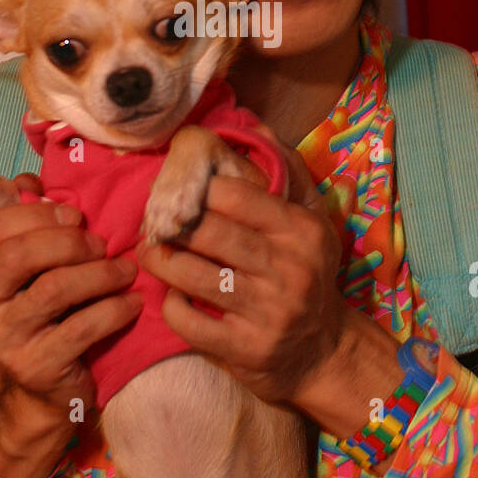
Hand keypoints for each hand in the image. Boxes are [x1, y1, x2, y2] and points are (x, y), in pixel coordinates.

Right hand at [0, 173, 142, 422]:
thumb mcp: (30, 265)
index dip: (37, 214)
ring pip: (53, 288)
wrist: (47, 387)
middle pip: (17, 255)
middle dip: (68, 241)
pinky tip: (133, 302)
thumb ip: (24, 220)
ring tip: (125, 270)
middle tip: (100, 244)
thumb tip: (29, 181)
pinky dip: (114, 309)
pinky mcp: (34, 367)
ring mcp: (1, 340)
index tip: (75, 215)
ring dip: (99, 272)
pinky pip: (82, 326)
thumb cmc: (43, 310)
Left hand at [134, 140, 346, 404]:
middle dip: (171, 224)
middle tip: (156, 222)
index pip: (232, 194)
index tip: (181, 195)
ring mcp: (268, 311)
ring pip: (191, 275)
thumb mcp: (313, 221)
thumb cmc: (310, 273)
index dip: (196, 191)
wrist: (325, 351)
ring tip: (153, 252)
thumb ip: (287, 172)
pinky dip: (171, 304)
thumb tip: (255, 125)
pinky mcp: (246, 348)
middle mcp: (289, 268)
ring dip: (161, 260)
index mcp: (301, 230)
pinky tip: (174, 294)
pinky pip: (188, 319)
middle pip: (207, 232)